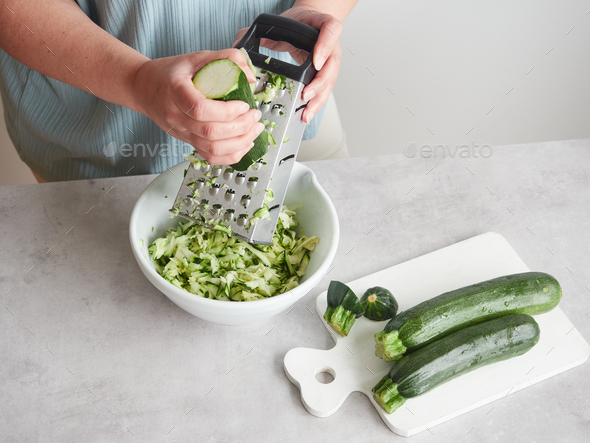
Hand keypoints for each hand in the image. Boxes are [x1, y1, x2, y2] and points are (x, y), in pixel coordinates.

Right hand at [132, 49, 264, 164]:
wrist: (145, 88)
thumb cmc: (170, 73)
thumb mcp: (196, 57)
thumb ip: (226, 59)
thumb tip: (249, 76)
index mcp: (175, 91)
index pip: (200, 109)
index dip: (226, 111)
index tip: (244, 104)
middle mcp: (176, 116)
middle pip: (210, 133)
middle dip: (240, 127)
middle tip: (255, 115)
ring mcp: (181, 132)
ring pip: (212, 149)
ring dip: (240, 143)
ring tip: (255, 130)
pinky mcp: (188, 142)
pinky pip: (210, 157)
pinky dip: (231, 156)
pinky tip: (244, 145)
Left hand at [233, 6, 342, 123]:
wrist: (311, 25)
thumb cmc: (299, 23)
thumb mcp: (282, 22)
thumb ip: (263, 32)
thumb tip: (240, 44)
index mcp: (324, 26)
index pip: (331, 30)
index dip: (324, 46)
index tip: (315, 62)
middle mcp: (331, 45)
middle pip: (332, 65)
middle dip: (319, 84)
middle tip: (305, 96)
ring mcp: (330, 62)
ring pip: (329, 82)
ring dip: (317, 100)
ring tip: (305, 113)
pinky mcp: (326, 75)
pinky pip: (324, 91)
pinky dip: (315, 104)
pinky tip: (306, 114)